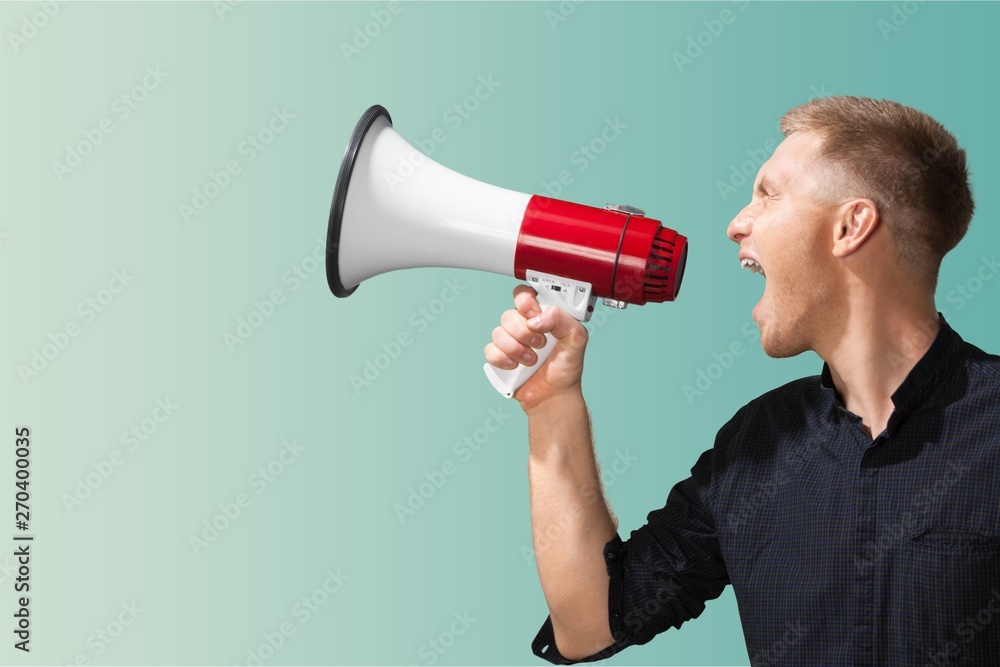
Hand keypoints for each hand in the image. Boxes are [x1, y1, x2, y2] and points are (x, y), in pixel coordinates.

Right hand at [483, 284, 589, 409]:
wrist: (554, 396)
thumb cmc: (566, 368)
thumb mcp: (577, 339)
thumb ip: (564, 319)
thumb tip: (538, 318)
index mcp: (541, 316)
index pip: (524, 295)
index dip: (525, 302)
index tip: (535, 315)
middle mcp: (524, 326)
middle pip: (508, 314)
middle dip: (525, 333)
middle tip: (540, 344)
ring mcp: (510, 342)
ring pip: (498, 332)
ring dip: (517, 349)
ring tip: (531, 360)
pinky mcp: (500, 357)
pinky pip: (490, 350)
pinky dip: (504, 359)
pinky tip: (516, 366)